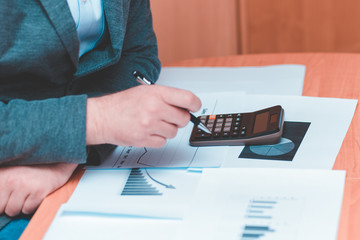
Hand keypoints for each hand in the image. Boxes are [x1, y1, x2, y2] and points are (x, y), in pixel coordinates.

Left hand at [0, 163, 77, 216]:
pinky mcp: (39, 192)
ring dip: (20, 206)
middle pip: (0, 208)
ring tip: (28, 193)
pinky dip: (32, 206)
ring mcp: (25, 186)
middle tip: (18, 195)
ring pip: (13, 211)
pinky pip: (28, 210)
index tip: (8, 196)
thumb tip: (0, 201)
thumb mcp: (11, 170)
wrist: (57, 160)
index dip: (2, 200)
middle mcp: (10, 180)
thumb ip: (2, 184)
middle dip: (8, 205)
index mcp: (2, 174)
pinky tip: (36, 194)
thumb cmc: (34, 167)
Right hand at [86, 85, 201, 147]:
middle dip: (179, 119)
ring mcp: (150, 125)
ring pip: (174, 132)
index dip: (195, 104)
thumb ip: (167, 97)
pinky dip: (158, 138)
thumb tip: (187, 106)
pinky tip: (148, 131)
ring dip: (167, 129)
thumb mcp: (146, 91)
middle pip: (183, 119)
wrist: (102, 117)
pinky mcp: (145, 139)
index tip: (194, 107)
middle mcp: (155, 108)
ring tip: (154, 123)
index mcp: (157, 93)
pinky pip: (163, 142)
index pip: (188, 99)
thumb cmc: (123, 104)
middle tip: (168, 116)